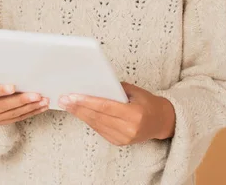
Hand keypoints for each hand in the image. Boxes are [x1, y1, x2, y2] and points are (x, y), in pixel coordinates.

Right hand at [0, 78, 49, 124]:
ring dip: (29, 107)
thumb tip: (12, 62)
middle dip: (21, 100)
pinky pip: (16, 118)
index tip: (12, 87)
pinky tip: (40, 107)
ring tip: (43, 101)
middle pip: (2, 106)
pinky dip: (29, 112)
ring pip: (12, 114)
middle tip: (36, 95)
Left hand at [57, 81, 174, 145]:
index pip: (105, 106)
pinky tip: (79, 112)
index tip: (72, 96)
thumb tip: (94, 83)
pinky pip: (99, 129)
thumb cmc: (147, 102)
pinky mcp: (118, 142)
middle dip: (78, 107)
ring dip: (80, 114)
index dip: (87, 101)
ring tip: (67, 104)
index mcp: (134, 114)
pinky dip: (88, 120)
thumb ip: (116, 88)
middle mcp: (128, 129)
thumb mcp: (135, 91)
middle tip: (63, 99)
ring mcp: (123, 138)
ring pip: (96, 124)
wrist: (161, 121)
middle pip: (98, 116)